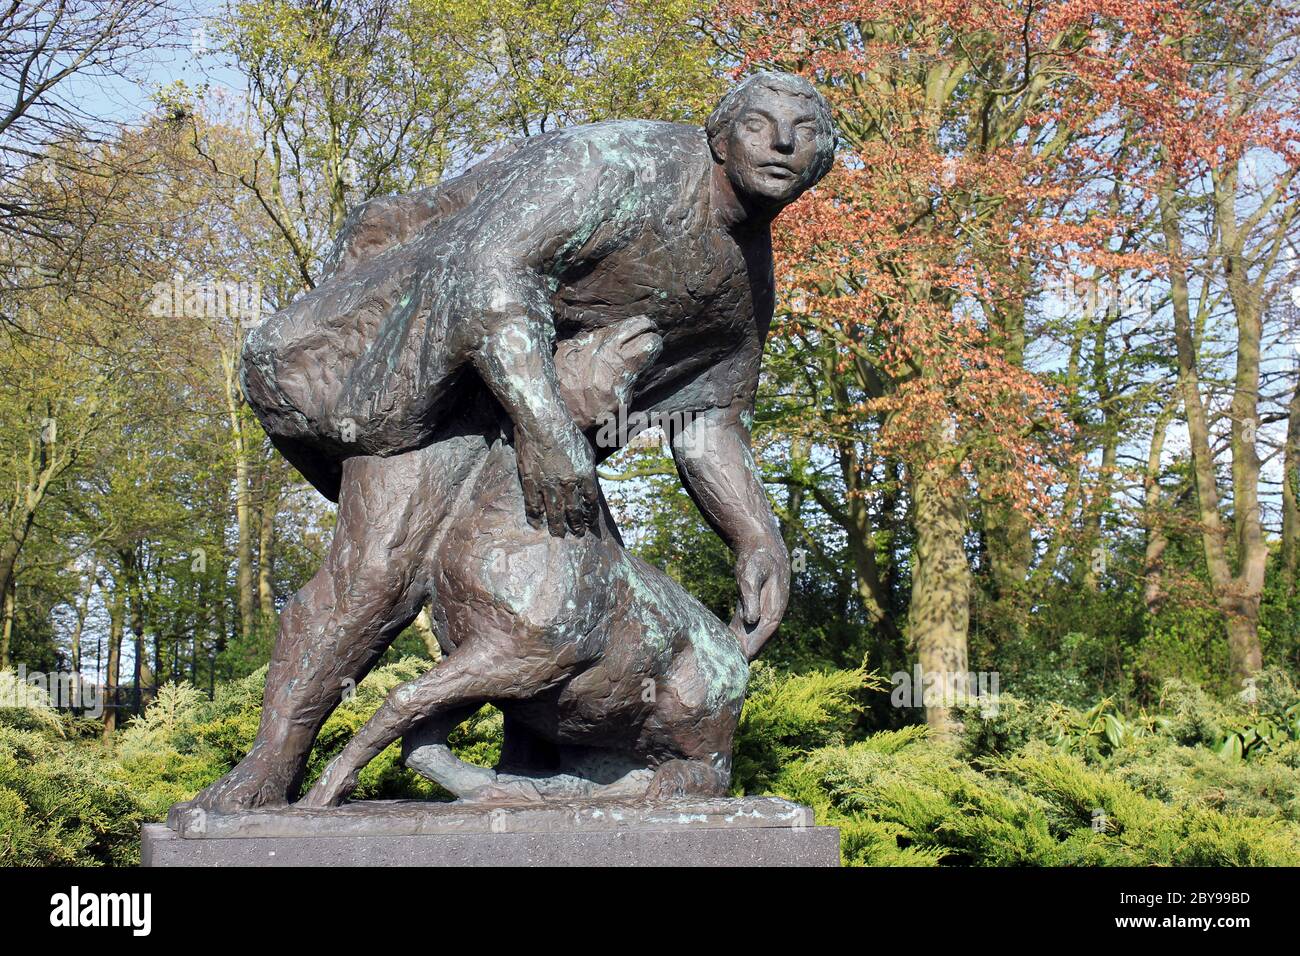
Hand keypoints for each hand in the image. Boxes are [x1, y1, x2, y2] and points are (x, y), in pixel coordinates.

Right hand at [515, 416, 600, 536]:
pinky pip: (533, 505)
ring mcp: (548, 484)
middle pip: (574, 511)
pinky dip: (536, 517)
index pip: (591, 502)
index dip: (592, 516)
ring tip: (559, 535)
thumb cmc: (566, 433)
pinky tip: (538, 524)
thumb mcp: (585, 450)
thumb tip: (589, 485)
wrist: (541, 423)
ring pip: (554, 513)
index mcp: (584, 474)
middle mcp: (568, 483)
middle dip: (577, 525)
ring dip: (557, 526)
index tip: (591, 524)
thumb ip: (587, 470)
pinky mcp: (531, 482)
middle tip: (578, 534)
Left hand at [730, 538, 789, 659]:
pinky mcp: (752, 606)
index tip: (745, 660)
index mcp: (775, 606)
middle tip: (733, 668)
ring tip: (728, 662)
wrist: (762, 547)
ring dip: (741, 646)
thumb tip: (752, 620)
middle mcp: (770, 612)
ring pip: (751, 633)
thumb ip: (750, 596)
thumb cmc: (757, 559)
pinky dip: (736, 635)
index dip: (756, 646)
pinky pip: (744, 625)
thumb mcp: (751, 575)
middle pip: (758, 637)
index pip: (765, 631)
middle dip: (747, 652)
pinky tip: (725, 644)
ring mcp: (762, 610)